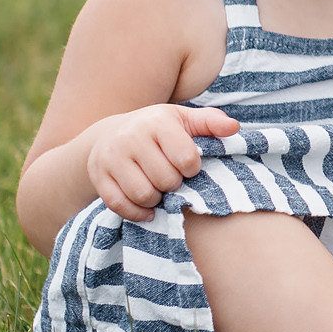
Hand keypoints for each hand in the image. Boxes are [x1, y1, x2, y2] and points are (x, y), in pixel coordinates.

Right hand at [84, 104, 238, 221]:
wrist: (111, 134)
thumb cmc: (157, 128)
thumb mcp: (183, 119)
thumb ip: (210, 122)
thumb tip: (233, 127)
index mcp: (157, 121)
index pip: (186, 159)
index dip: (192, 168)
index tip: (188, 166)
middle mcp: (131, 137)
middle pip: (165, 180)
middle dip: (174, 184)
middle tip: (172, 179)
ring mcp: (111, 158)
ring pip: (143, 194)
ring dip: (157, 200)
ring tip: (159, 190)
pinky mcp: (99, 177)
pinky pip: (119, 205)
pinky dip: (137, 212)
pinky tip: (147, 208)